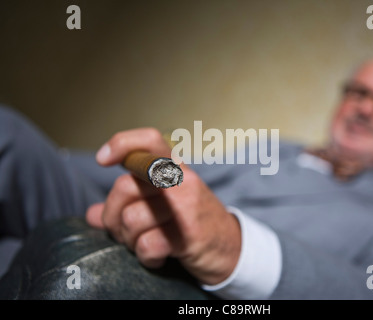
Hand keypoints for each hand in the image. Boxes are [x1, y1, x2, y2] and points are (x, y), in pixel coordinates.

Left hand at [85, 128, 241, 284]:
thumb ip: (126, 206)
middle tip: (122, 229)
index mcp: (174, 169)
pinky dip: (146, 256)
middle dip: (112, 215)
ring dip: (129, 239)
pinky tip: (157, 255)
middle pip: (124, 187)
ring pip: (131, 219)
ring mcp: (187, 207)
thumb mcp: (162, 207)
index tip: (102, 160)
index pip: (149, 141)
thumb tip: (91, 214)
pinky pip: (147, 245)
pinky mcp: (189, 235)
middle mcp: (182, 181)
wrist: (230, 248)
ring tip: (143, 242)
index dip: (121, 143)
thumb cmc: (191, 223)